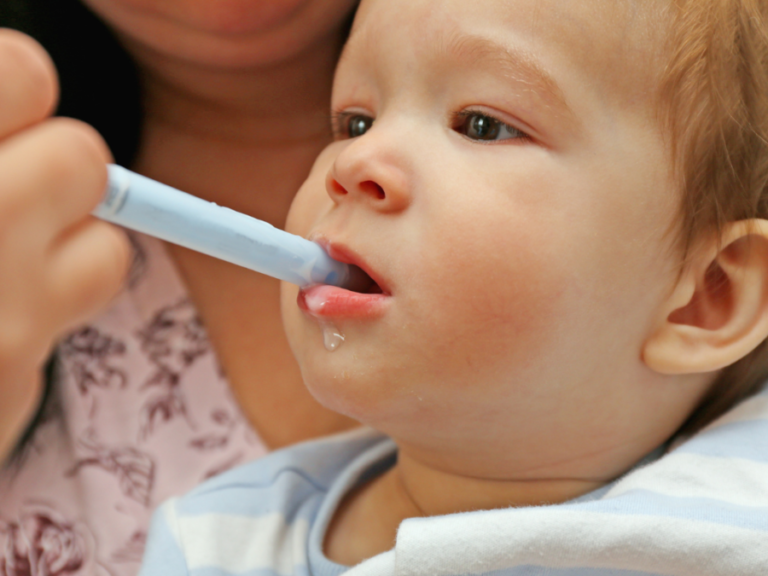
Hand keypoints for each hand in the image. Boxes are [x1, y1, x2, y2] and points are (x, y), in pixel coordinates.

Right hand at [0, 29, 130, 459]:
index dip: (11, 90)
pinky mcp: (10, 380)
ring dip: (63, 240)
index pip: (26, 73)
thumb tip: (12, 92)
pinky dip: (44, 304)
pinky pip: (71, 312)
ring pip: (106, 242)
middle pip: (83, 157)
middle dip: (46, 165)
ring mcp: (5, 310)